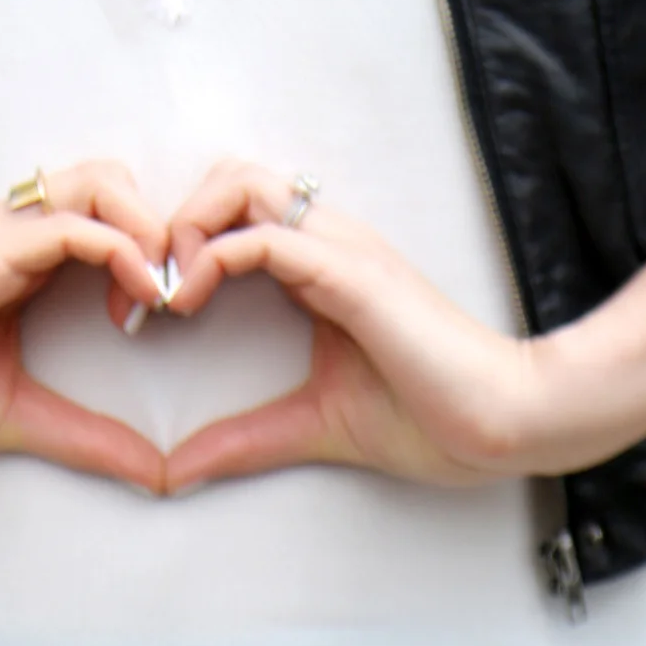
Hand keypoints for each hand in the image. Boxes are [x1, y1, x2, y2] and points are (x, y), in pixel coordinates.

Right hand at [0, 161, 172, 488]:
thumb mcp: (14, 416)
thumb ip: (84, 434)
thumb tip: (154, 470)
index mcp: (9, 257)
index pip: (100, 213)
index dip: (147, 250)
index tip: (163, 314)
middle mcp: (4, 230)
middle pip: (109, 180)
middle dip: (160, 226)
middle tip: (176, 295)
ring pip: (100, 185)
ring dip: (150, 231)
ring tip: (163, 295)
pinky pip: (73, 227)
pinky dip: (122, 252)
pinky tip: (140, 299)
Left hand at [158, 161, 544, 494]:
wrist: (502, 425)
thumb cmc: (431, 418)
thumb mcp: (310, 426)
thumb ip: (244, 441)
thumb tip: (177, 469)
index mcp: (319, 267)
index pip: (234, 212)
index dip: (179, 246)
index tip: (143, 311)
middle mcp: (327, 243)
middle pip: (229, 176)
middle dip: (172, 221)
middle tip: (146, 292)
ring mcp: (340, 251)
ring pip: (241, 183)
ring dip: (187, 227)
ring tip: (169, 292)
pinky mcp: (351, 274)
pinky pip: (267, 235)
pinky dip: (213, 256)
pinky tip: (193, 301)